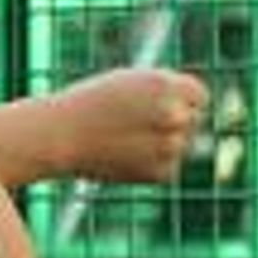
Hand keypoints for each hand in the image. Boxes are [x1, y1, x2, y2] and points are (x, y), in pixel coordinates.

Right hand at [52, 67, 206, 182]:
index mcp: (166, 85)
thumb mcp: (129, 85)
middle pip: (191, 120)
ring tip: (121, 139)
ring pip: (178, 145)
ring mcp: (171, 146)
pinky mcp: (162, 172)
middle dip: (170, 122)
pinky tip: (121, 157)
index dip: (181, 100)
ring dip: (158, 144)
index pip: (199, 96)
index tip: (162, 105)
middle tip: (133, 124)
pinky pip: (166, 167)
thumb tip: (194, 113)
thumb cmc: (89, 104)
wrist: (58, 136)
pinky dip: (148, 165)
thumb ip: (165, 94)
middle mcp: (174, 114)